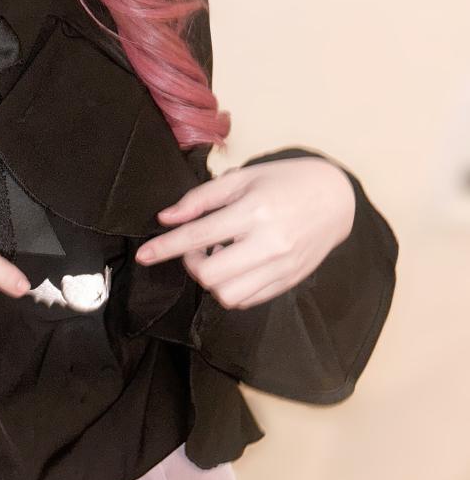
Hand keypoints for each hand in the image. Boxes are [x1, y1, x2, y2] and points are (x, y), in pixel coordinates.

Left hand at [134, 157, 355, 309]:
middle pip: (210, 275)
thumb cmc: (284, 182)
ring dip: (210, 279)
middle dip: (191, 264)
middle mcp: (269, 243)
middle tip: (195, 247)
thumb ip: (201, 199)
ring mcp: (281, 267)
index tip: (143, 255)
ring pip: (227, 295)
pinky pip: (247, 300)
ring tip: (216, 255)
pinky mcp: (288, 282)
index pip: (199, 235)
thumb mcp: (242, 178)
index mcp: (254, 211)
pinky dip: (230, 288)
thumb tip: (167, 218)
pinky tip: (233, 266)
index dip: (165, 247)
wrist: (335, 198)